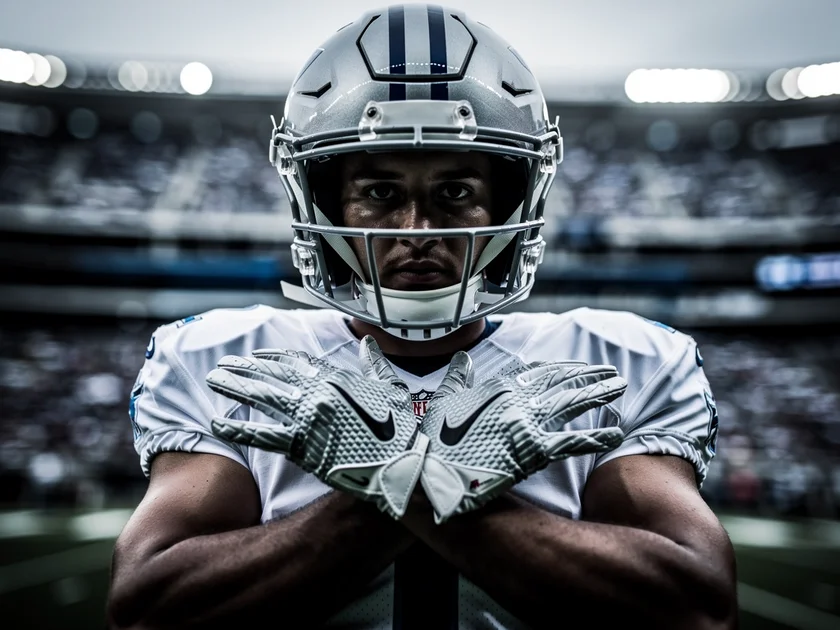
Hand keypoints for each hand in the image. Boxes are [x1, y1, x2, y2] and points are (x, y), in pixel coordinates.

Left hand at [205, 336, 426, 518]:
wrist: (403, 464)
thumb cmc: (402, 429)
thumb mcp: (393, 388)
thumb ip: (376, 364)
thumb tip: (368, 342)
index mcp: (339, 377)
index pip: (298, 362)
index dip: (274, 358)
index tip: (256, 356)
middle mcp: (319, 392)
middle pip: (273, 374)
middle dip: (245, 368)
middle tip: (222, 364)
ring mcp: (308, 417)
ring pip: (262, 397)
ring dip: (235, 386)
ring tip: (213, 379)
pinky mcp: (303, 445)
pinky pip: (262, 435)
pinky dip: (237, 429)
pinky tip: (216, 423)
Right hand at [420, 354, 627, 523]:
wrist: (431, 470)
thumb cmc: (434, 438)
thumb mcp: (442, 400)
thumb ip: (457, 377)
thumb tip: (462, 356)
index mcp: (497, 386)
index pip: (537, 371)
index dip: (561, 368)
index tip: (578, 367)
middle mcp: (516, 399)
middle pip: (560, 382)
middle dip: (588, 375)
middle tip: (611, 373)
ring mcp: (526, 423)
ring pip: (571, 402)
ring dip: (598, 393)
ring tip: (619, 386)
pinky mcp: (532, 451)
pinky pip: (572, 442)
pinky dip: (595, 437)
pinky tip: (616, 434)